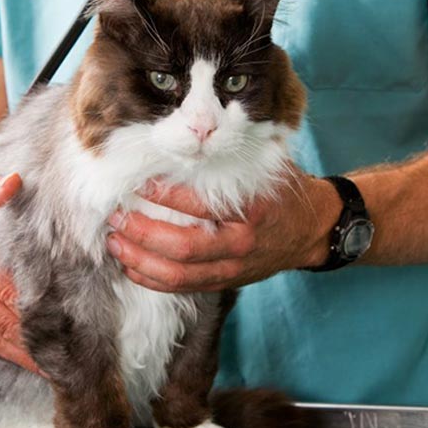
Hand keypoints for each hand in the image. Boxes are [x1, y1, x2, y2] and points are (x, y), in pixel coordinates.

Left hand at [106, 167, 338, 292]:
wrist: (311, 230)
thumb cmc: (282, 193)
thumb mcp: (266, 166)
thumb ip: (231, 156)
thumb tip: (185, 140)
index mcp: (251, 211)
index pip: (199, 206)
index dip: (164, 195)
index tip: (139, 182)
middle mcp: (241, 245)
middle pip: (182, 249)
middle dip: (142, 233)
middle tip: (117, 215)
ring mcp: (232, 268)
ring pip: (178, 275)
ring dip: (140, 261)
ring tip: (115, 241)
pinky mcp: (225, 282)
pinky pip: (182, 287)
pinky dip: (152, 279)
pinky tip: (131, 266)